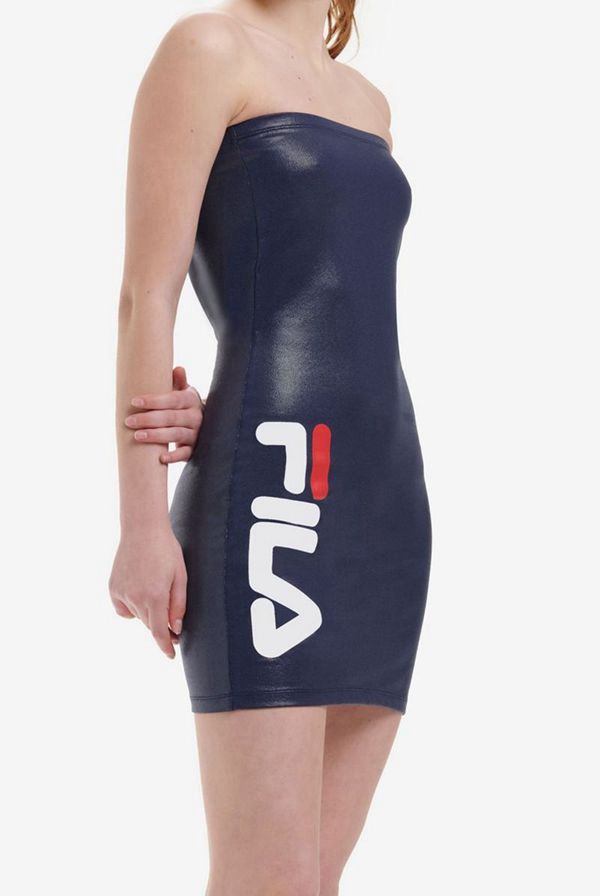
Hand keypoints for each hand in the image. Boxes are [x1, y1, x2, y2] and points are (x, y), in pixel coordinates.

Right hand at [108, 525, 186, 657]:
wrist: (142, 529)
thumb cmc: (166, 550)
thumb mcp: (180, 576)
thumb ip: (178, 605)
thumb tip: (175, 629)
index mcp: (155, 596)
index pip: (159, 632)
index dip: (165, 646)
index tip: (170, 655)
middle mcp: (136, 598)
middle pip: (150, 623)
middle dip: (161, 622)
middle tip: (171, 611)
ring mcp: (122, 593)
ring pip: (137, 616)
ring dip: (147, 611)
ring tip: (155, 587)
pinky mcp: (113, 588)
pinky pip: (124, 608)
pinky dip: (132, 606)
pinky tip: (139, 589)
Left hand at [125, 366, 204, 463]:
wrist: (206, 426)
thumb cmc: (185, 407)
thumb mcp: (184, 393)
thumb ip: (178, 382)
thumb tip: (178, 369)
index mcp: (191, 400)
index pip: (173, 399)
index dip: (154, 400)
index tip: (135, 401)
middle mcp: (196, 417)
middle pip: (172, 417)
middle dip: (149, 419)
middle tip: (129, 421)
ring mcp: (196, 434)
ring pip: (176, 434)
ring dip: (156, 436)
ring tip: (137, 436)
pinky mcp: (195, 450)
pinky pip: (185, 453)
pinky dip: (174, 457)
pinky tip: (161, 458)